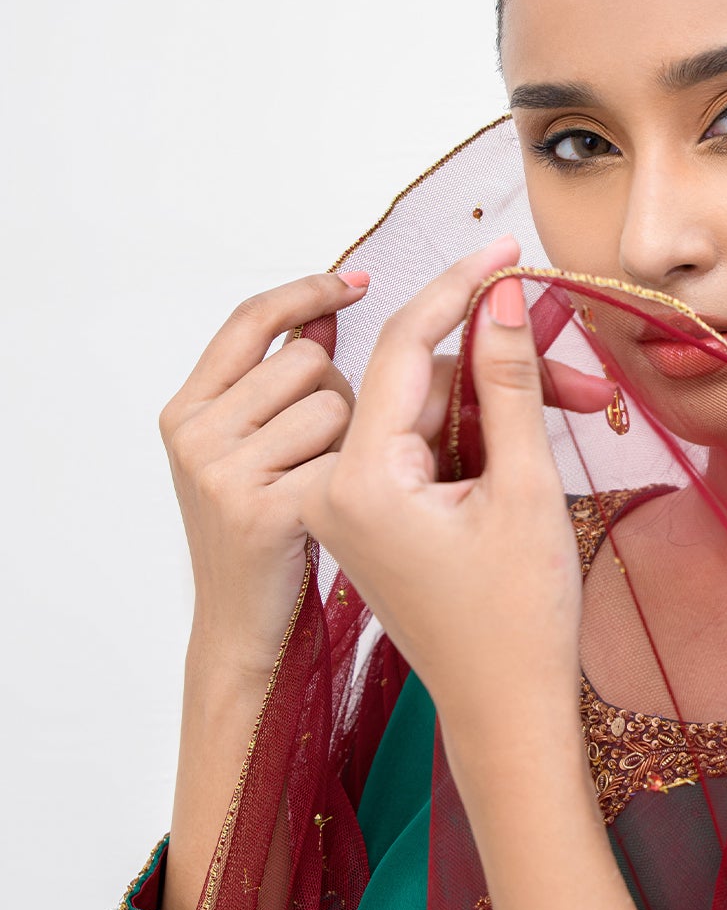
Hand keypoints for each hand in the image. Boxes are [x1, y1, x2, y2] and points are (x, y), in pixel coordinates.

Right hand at [160, 269, 368, 678]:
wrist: (242, 627)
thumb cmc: (261, 532)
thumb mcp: (253, 448)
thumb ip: (281, 379)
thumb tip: (326, 311)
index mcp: (187, 409)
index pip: (251, 318)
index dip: (308, 291)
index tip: (358, 282)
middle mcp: (194, 434)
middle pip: (306, 361)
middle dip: (338, 395)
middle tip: (327, 453)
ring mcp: (222, 473)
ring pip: (332, 405)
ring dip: (351, 440)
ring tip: (327, 486)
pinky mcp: (262, 511)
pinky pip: (343, 457)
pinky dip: (355, 478)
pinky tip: (335, 510)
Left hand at [295, 237, 613, 770]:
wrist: (506, 713)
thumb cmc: (518, 622)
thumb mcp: (526, 488)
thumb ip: (511, 381)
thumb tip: (502, 295)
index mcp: (358, 480)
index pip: (403, 347)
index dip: (462, 289)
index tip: (510, 249)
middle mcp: (335, 487)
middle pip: (421, 382)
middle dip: (504, 369)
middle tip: (586, 379)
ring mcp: (350, 505)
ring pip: (428, 413)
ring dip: (501, 406)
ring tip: (578, 417)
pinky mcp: (372, 519)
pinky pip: (423, 448)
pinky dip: (479, 439)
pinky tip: (531, 449)